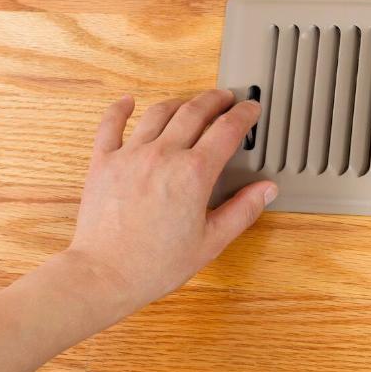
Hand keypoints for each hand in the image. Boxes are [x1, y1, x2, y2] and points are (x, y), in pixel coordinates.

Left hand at [67, 89, 277, 315]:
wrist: (105, 274)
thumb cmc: (155, 264)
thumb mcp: (210, 242)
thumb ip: (242, 211)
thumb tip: (266, 190)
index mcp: (193, 173)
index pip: (227, 130)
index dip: (244, 115)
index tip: (251, 109)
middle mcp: (163, 155)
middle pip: (195, 111)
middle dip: (215, 100)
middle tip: (225, 98)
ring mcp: (131, 155)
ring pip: (158, 113)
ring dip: (179, 102)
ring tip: (189, 103)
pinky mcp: (103, 161)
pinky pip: (111, 125)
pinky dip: (120, 109)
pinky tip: (127, 102)